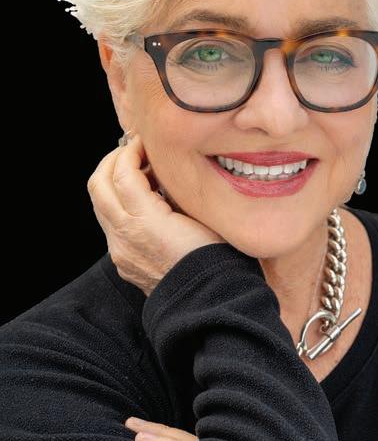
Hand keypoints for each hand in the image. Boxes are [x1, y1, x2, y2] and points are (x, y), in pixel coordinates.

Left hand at [87, 133, 226, 296]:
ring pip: (100, 205)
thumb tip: (161, 169)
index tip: (144, 141)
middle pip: (99, 185)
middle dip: (112, 161)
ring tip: (136, 174)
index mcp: (144, 221)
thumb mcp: (199, 213)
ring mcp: (119, 251)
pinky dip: (118, 205)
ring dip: (112, 183)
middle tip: (132, 150)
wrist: (208, 299)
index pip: (123, 173)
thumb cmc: (214, 254)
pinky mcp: (122, 261)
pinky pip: (110, 225)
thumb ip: (173, 189)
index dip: (132, 151)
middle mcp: (124, 235)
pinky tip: (141, 203)